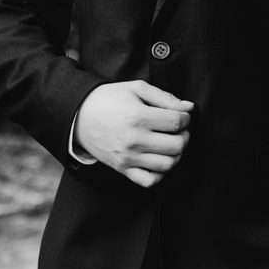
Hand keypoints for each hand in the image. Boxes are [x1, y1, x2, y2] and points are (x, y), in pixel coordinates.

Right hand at [73, 80, 193, 187]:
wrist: (79, 116)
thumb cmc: (109, 99)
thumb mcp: (136, 88)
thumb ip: (165, 97)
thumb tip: (189, 107)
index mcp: (138, 117)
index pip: (177, 122)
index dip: (186, 117)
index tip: (182, 115)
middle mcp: (134, 140)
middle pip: (177, 145)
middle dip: (185, 135)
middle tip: (179, 128)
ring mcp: (128, 158)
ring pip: (168, 165)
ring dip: (176, 154)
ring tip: (170, 142)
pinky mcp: (123, 169)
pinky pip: (150, 181)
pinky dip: (161, 173)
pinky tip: (158, 158)